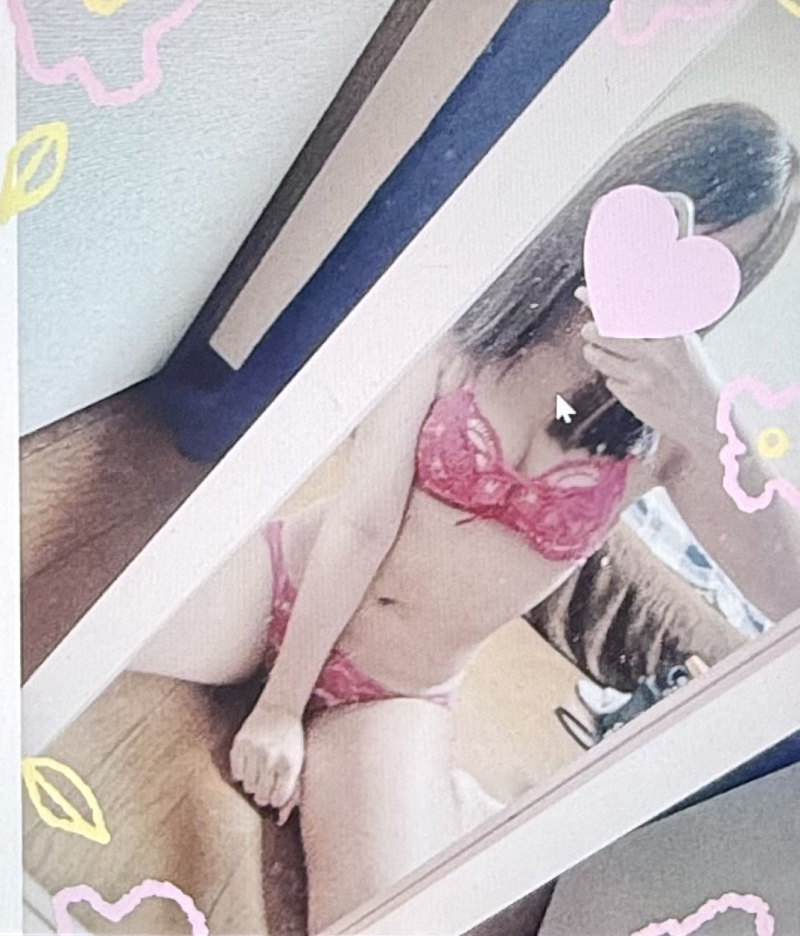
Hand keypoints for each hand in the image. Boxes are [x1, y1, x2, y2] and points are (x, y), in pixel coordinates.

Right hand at [230, 702, 303, 823]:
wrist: (279, 708)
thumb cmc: (291, 740)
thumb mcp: (298, 763)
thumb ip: (292, 793)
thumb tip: (280, 820)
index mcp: (290, 763)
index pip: (278, 798)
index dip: (275, 800)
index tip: (275, 796)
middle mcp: (272, 757)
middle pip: (261, 795)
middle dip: (263, 795)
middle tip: (264, 788)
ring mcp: (255, 750)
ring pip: (248, 786)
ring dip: (252, 785)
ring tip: (258, 775)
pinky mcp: (240, 743)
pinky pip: (236, 772)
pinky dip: (241, 773)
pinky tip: (249, 765)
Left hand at [576, 290, 722, 453]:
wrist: (705, 420)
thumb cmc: (696, 379)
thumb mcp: (686, 345)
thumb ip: (659, 329)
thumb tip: (627, 310)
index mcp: (673, 336)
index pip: (633, 311)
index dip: (607, 301)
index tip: (587, 293)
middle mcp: (656, 355)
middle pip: (609, 333)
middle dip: (592, 329)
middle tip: (589, 328)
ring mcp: (642, 377)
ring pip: (601, 357)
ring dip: (593, 351)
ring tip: (593, 349)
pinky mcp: (632, 397)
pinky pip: (610, 380)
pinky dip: (613, 377)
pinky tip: (625, 379)